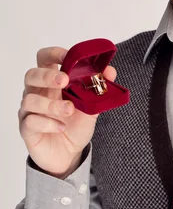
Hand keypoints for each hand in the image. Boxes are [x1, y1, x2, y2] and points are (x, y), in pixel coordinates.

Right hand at [18, 46, 116, 177]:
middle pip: (31, 75)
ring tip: (70, 110)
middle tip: (64, 81)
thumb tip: (110, 70)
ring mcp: (29, 111)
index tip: (67, 56)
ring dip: (51, 104)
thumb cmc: (75, 125)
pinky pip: (30, 121)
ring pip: (29, 99)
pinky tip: (61, 127)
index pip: (45, 59)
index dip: (53, 54)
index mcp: (52, 82)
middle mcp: (38, 93)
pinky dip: (48, 123)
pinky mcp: (27, 128)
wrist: (69, 154)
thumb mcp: (92, 106)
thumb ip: (99, 88)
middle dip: (47, 75)